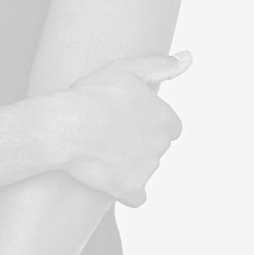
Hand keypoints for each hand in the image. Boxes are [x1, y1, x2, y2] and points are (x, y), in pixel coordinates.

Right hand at [55, 50, 191, 205]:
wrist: (64, 126)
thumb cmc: (91, 94)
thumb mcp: (126, 69)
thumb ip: (161, 65)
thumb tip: (189, 58)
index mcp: (164, 117)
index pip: (170, 127)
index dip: (148, 124)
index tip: (126, 121)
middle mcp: (161, 145)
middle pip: (156, 149)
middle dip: (139, 144)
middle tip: (109, 135)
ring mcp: (147, 168)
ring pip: (144, 170)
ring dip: (129, 165)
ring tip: (100, 153)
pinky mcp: (130, 188)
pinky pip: (135, 197)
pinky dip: (125, 191)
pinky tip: (108, 180)